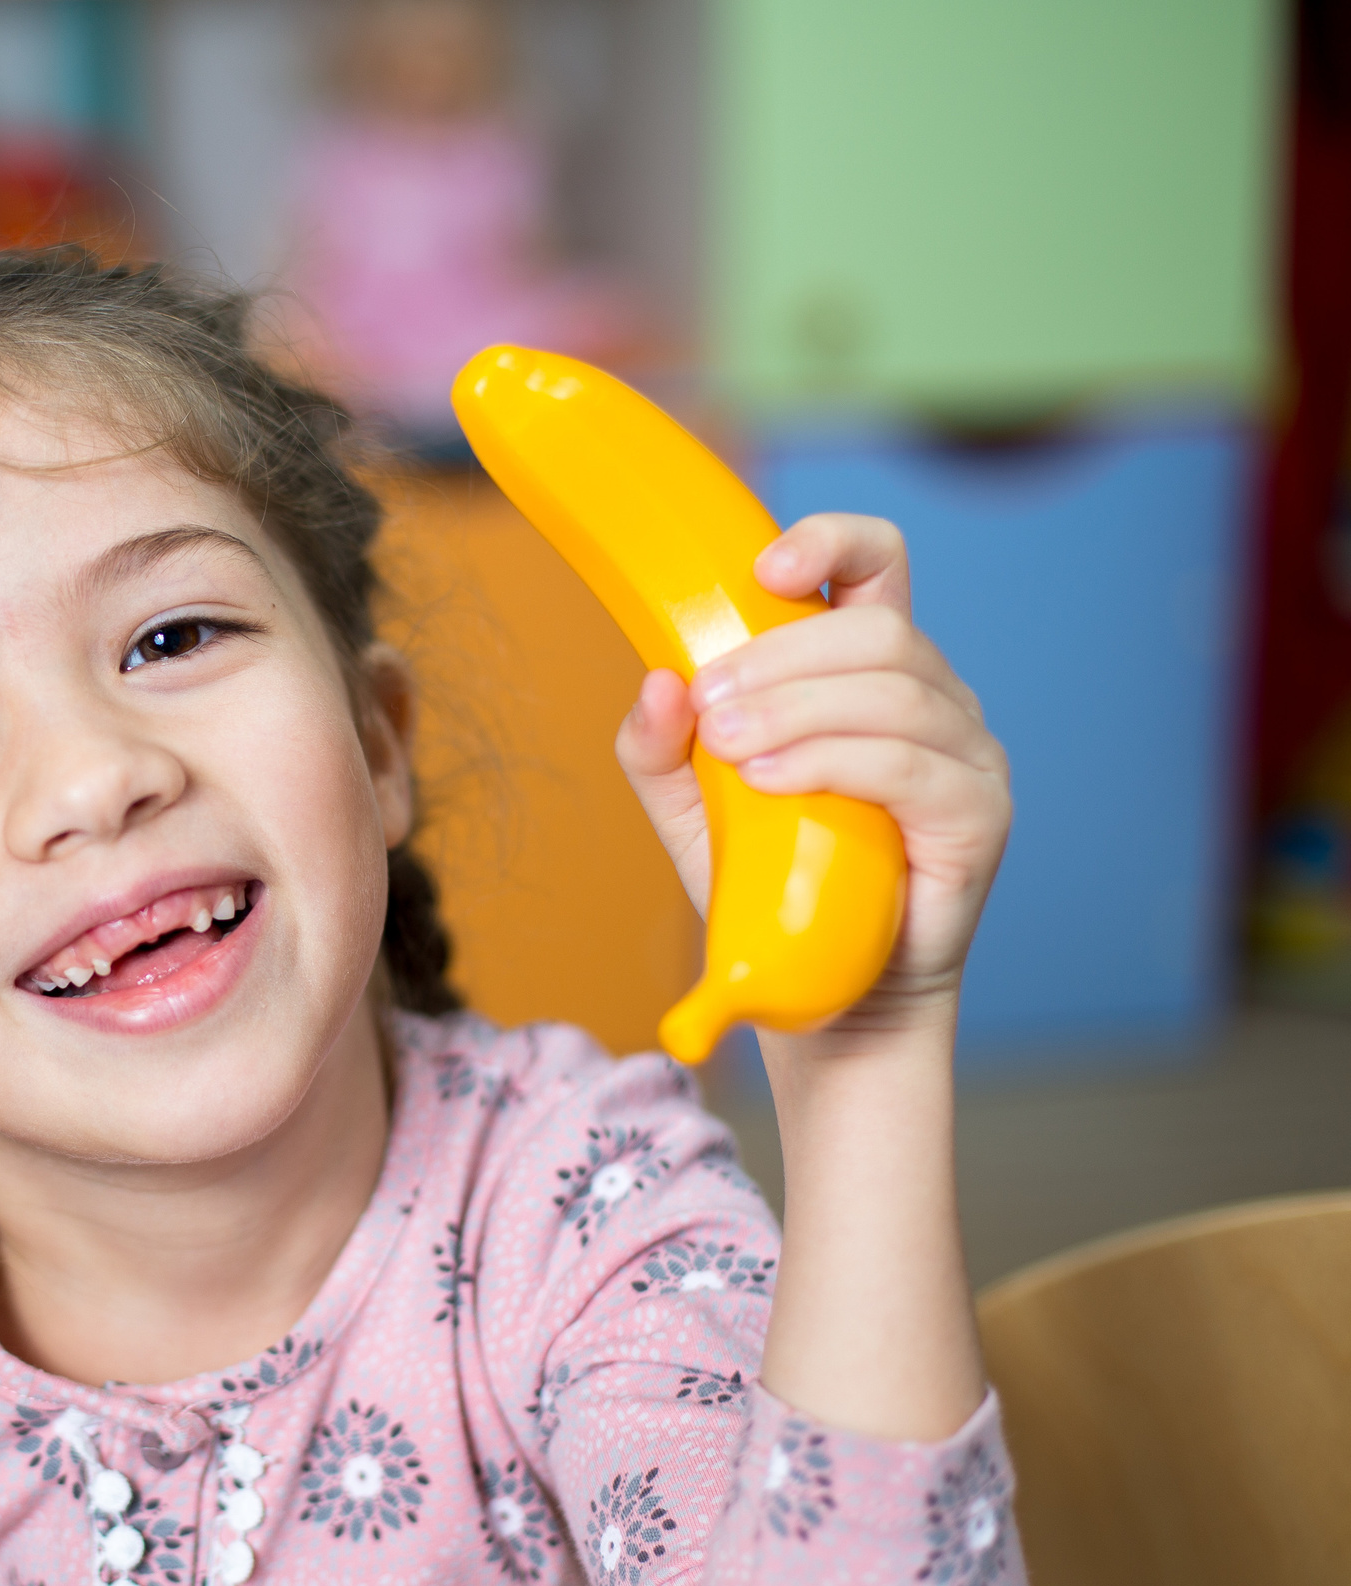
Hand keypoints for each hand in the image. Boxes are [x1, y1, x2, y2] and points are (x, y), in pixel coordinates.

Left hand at [613, 514, 1010, 1030]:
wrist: (820, 998)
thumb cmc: (767, 887)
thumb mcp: (689, 809)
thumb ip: (661, 747)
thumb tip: (657, 679)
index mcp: (868, 672)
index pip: (876, 566)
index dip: (830, 540)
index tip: (762, 569)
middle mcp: (932, 699)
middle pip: (877, 628)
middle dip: (782, 656)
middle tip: (710, 705)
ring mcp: (966, 754)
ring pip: (894, 691)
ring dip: (797, 709)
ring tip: (730, 750)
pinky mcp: (977, 816)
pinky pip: (911, 766)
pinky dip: (832, 763)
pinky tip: (771, 781)